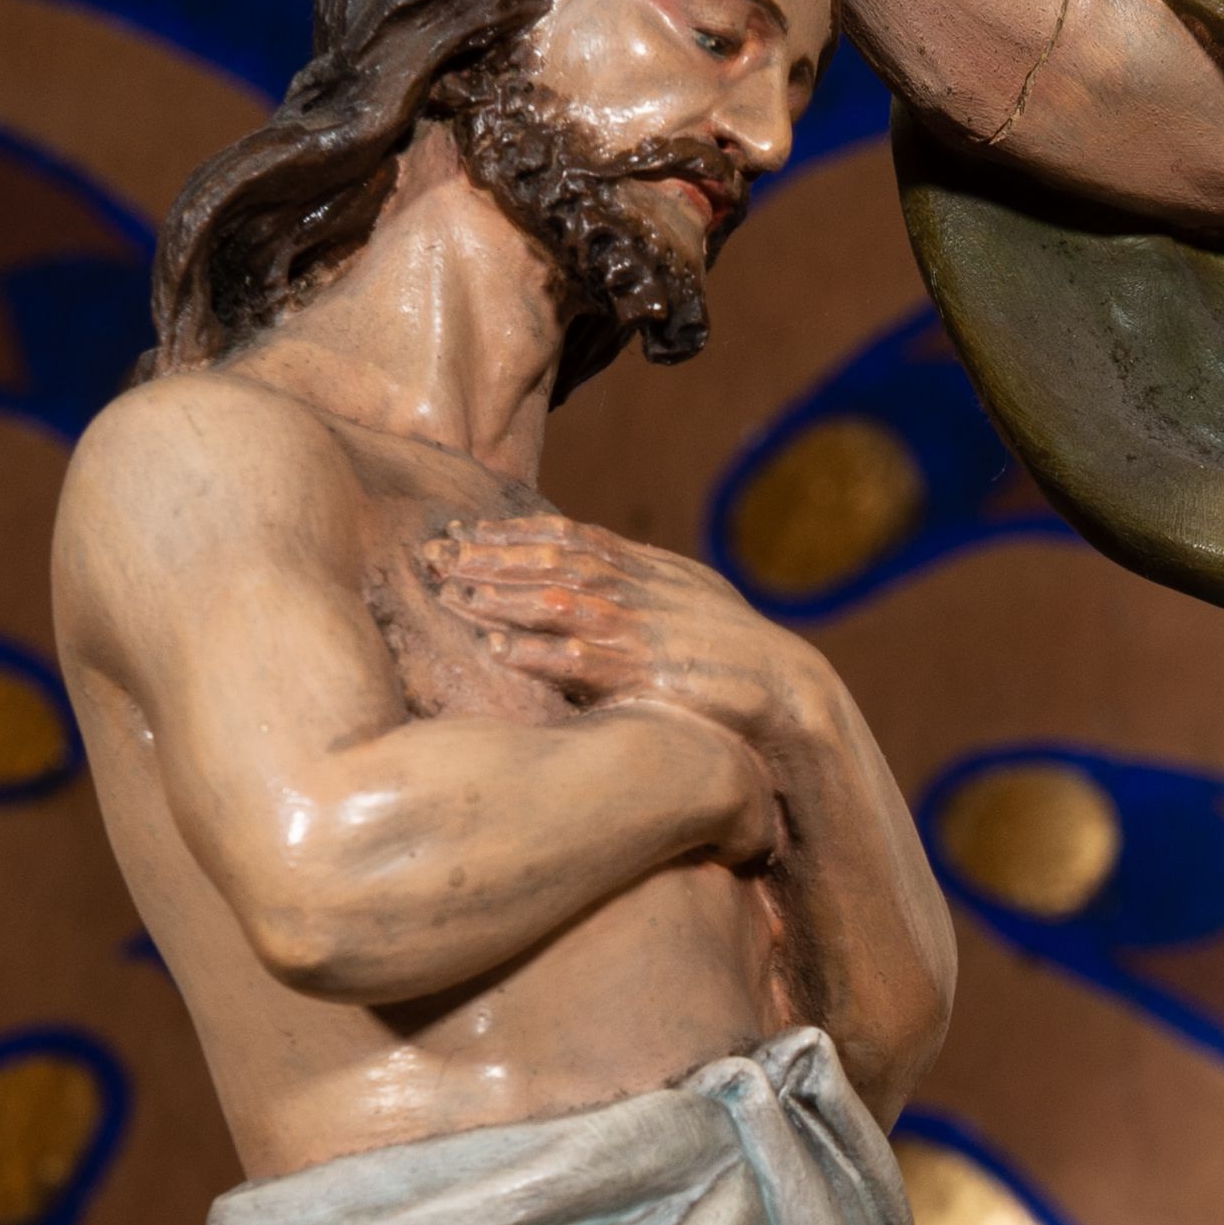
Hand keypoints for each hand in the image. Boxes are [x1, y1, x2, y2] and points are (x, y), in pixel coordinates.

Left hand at [422, 515, 805, 832]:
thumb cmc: (739, 657)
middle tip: (434, 553)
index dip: (513, 532)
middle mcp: (638, 589)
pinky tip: (497, 648)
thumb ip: (643, 588)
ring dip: (500, 594)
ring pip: (554, 599)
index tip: (467, 532)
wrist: (789, 692)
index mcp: (649, 569)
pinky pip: (578, 659)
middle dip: (489, 555)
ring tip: (451, 593)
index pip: (569, 537)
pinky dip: (535, 652)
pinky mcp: (644, 672)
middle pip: (549, 559)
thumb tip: (596, 585)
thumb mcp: (691, 603)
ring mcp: (639, 628)